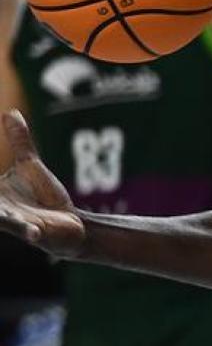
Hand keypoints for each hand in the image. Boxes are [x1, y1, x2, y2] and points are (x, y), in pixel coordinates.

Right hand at [0, 111, 83, 256]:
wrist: (70, 221)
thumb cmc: (45, 197)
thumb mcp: (29, 164)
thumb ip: (19, 141)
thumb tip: (10, 112)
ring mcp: (14, 222)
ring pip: (0, 220)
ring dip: (2, 218)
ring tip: (4, 216)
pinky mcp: (34, 231)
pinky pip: (27, 232)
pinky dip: (26, 231)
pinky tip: (33, 233)